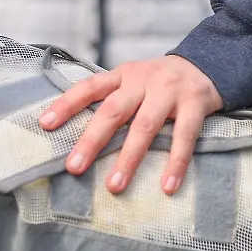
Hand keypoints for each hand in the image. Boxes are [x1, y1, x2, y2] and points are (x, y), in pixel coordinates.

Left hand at [38, 55, 223, 195]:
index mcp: (122, 75)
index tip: (45, 124)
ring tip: (114, 186)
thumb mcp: (132, 80)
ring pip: (145, 126)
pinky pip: (184, 137)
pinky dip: (176, 163)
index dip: (66, 104)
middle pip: (113, 110)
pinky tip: (167, 185)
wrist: (207, 64)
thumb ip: (112, 99)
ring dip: (128, 158)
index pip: (89, 87)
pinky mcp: (195, 104)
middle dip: (92, 140)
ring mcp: (169, 91)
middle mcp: (143, 80)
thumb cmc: (159, 82)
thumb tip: (76, 134)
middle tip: (74, 168)